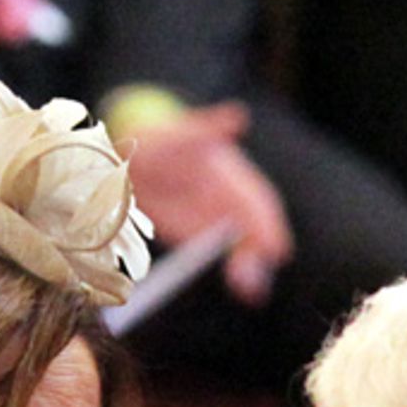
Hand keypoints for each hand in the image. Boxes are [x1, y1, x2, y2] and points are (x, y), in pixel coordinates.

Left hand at [124, 102, 293, 306]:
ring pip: (246, 247)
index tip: (275, 246)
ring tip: (254, 289)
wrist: (130, 161)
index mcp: (233, 175)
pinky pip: (228, 257)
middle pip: (256, 229)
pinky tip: (248, 290)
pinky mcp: (203, 239)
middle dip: (261, 252)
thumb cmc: (160, 141)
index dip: (267, 223)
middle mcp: (233, 201)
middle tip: (259, 277)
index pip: (259, 201)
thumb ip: (208, 128)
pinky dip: (240, 273)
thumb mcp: (181, 135)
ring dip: (253, 268)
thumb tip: (238, 116)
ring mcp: (220, 222)